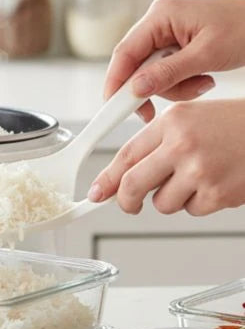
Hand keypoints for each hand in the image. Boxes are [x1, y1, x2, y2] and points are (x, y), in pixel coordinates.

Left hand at [88, 99, 244, 215]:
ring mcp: (200, 171)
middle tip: (129, 204)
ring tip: (194, 178)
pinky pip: (191, 210)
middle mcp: (182, 145)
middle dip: (126, 200)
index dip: (107, 178)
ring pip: (162, 202)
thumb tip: (125, 171)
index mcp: (171, 122)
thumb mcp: (190, 117)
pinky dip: (199, 203)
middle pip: (134, 185)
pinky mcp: (219, 194)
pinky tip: (214, 183)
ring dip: (171, 198)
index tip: (97, 192)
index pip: (125, 155)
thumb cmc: (234, 125)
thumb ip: (157, 141)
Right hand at [105, 0, 244, 122]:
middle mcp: (159, 23)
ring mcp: (167, 34)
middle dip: (152, 87)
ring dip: (174, 87)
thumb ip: (168, 72)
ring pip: (151, 72)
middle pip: (135, 65)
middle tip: (158, 109)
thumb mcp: (207, 54)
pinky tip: (203, 78)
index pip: (124, 52)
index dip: (115, 81)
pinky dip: (182, 82)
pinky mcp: (178, 45)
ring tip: (202, 83)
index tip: (112, 106)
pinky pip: (166, 71)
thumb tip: (136, 89)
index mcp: (160, 16)